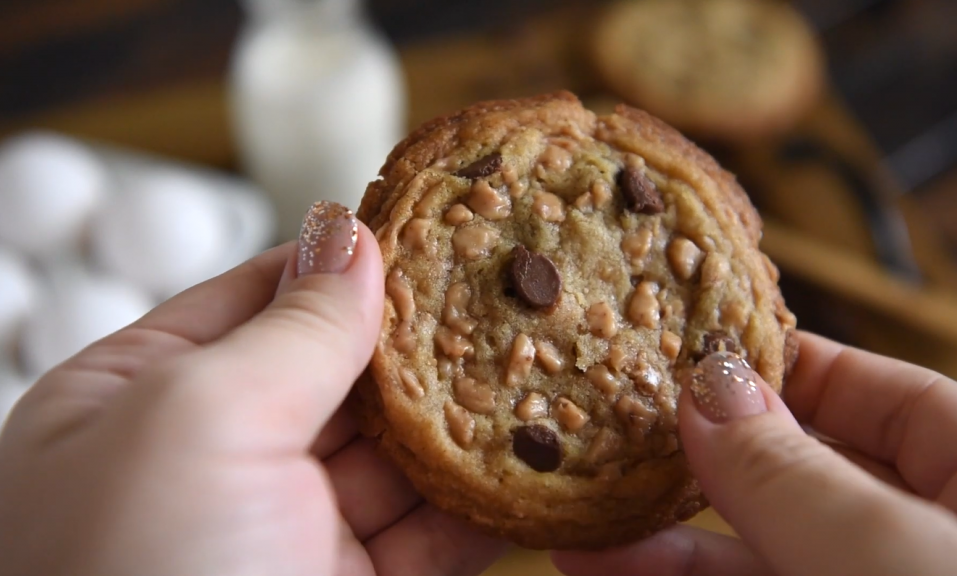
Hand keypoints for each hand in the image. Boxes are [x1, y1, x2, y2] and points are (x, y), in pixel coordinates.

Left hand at [0, 201, 505, 575]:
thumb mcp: (195, 423)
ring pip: (401, 452)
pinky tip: (542, 450)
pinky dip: (491, 495)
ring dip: (472, 413)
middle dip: (426, 336)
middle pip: (343, 371)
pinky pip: (437, 529)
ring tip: (549, 352)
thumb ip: (290, 330)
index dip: (347, 261)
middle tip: (513, 282)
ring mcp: (290, 534)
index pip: (260, 296)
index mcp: (140, 400)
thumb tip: (351, 236)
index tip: (435, 224)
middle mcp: (215, 462)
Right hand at [554, 331, 956, 574]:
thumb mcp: (899, 558)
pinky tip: (603, 569)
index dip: (788, 370)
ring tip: (576, 520)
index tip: (691, 352)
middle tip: (608, 433)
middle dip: (702, 462)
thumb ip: (797, 477)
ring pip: (765, 555)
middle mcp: (949, 547)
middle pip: (808, 479)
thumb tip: (706, 388)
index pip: (890, 399)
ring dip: (666, 544)